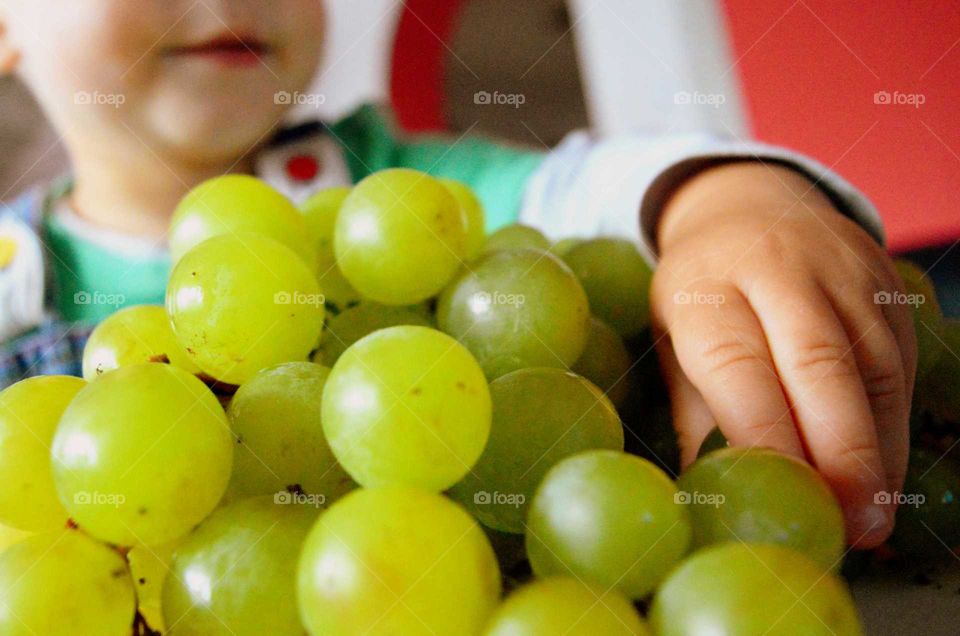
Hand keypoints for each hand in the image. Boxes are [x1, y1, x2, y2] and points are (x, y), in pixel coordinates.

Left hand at [651, 161, 914, 548]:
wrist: (748, 207)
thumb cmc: (702, 291)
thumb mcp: (674, 340)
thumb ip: (694, 414)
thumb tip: (708, 497)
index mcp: (706, 286)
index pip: (736, 362)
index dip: (764, 432)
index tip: (783, 495)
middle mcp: (776, 270)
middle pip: (818, 360)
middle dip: (841, 450)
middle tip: (851, 523)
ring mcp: (839, 271)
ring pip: (873, 363)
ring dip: (879, 448)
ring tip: (873, 516)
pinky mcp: (884, 281)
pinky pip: (900, 358)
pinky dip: (894, 422)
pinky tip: (884, 472)